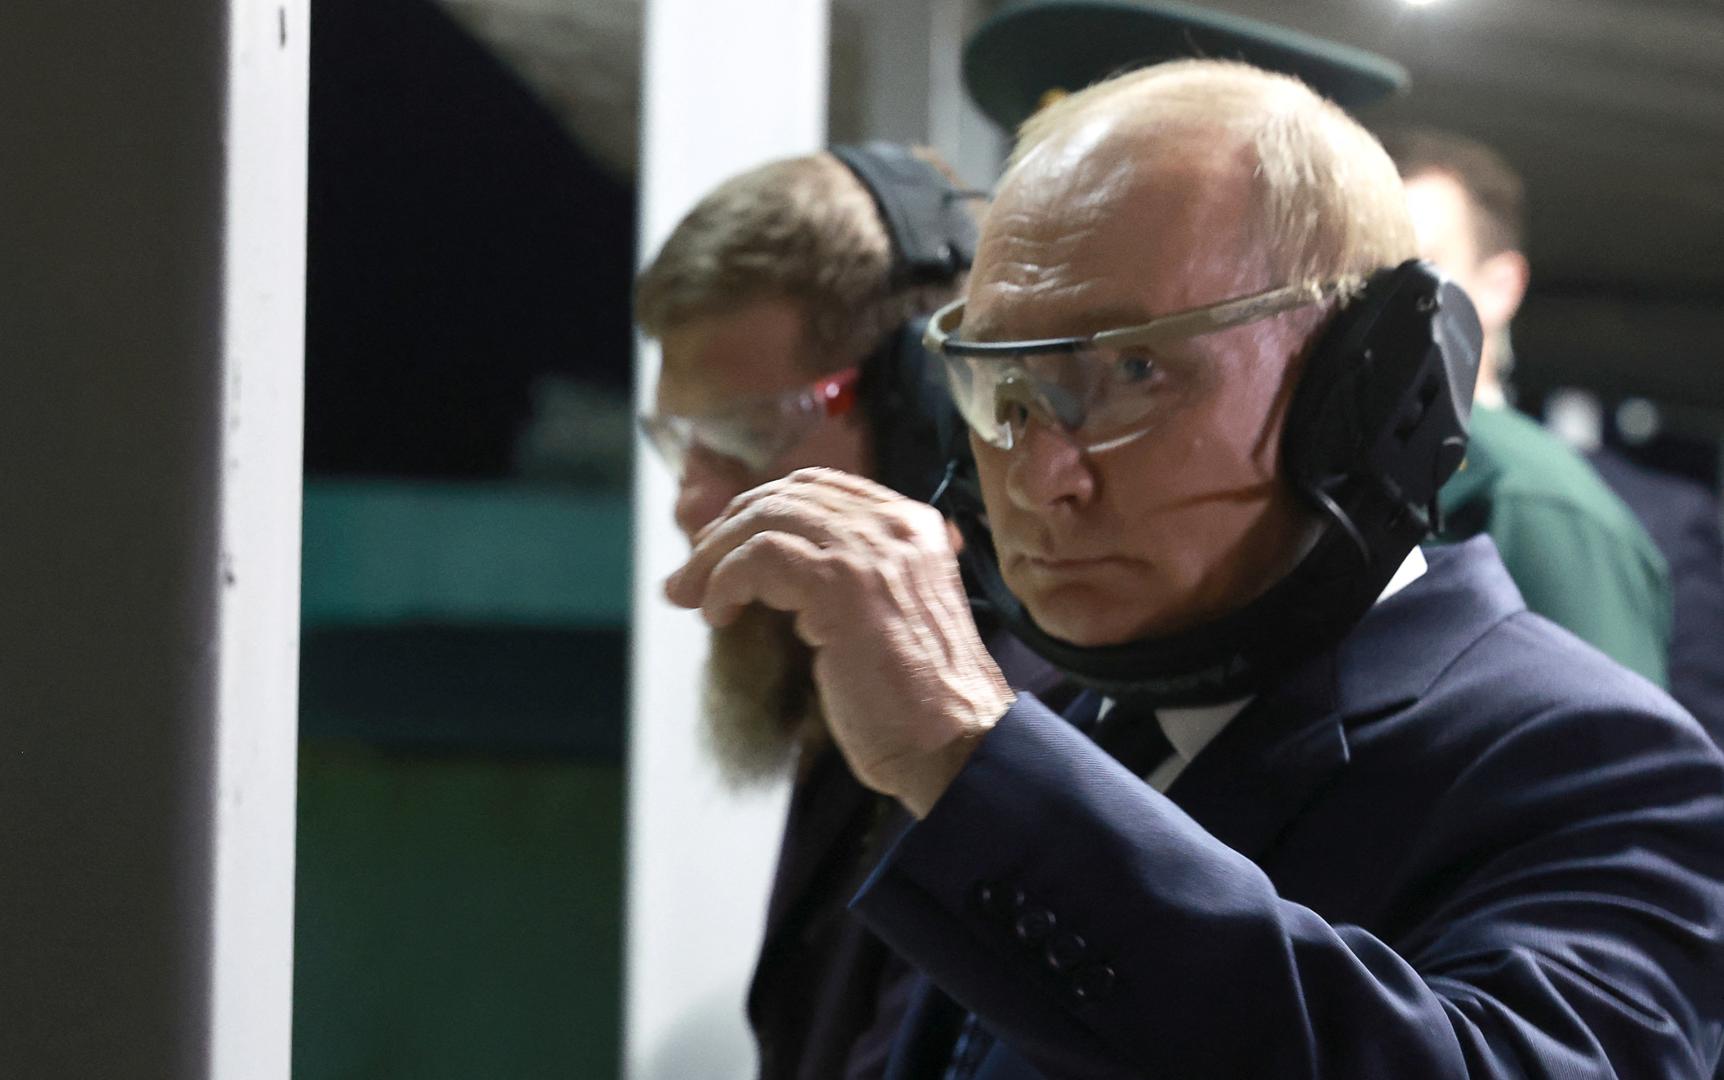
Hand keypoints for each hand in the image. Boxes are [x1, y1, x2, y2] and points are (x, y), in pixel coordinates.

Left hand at [665, 468, 1013, 816]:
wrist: (955, 742)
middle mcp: (895, 526)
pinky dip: (725, 581)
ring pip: (765, 519)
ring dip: (712, 557)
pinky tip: (718, 614)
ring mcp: (870, 550)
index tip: (722, 545)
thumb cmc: (919, 701)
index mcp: (912, 526)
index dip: (759, 509)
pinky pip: (759, 555)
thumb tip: (773, 569)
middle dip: (726, 531)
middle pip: (784, 496)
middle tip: (691, 573)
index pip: (818, 487)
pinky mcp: (841, 583)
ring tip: (690, 595)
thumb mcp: (890, 615)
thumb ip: (850, 579)